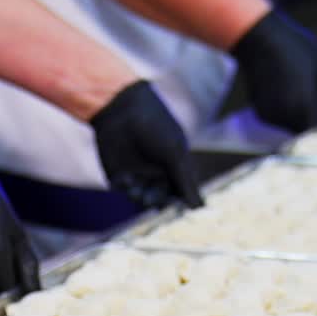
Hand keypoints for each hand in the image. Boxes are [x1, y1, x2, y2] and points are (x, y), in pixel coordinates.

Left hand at [91, 81, 202, 209]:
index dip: (177, 201)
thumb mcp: (175, 152)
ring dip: (141, 198)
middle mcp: (155, 172)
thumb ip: (185, 180)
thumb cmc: (155, 126)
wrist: (122, 108)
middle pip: (160, 199)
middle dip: (157, 201)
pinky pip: (123, 191)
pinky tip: (126, 178)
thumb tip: (199, 207)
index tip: (174, 204)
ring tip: (139, 192)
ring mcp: (136, 174)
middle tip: (152, 199)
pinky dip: (125, 188)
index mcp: (173, 166)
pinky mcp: (117, 175)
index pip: (178, 192)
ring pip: (141, 199)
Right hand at [233, 10, 316, 133]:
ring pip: (293, 128)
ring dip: (300, 118)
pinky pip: (280, 121)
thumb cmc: (299, 50)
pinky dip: (286, 112)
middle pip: (308, 132)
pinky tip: (284, 91)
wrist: (260, 40)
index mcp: (305, 106)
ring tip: (299, 90)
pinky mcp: (262, 115)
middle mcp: (286, 117)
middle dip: (316, 123)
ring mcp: (272, 117)